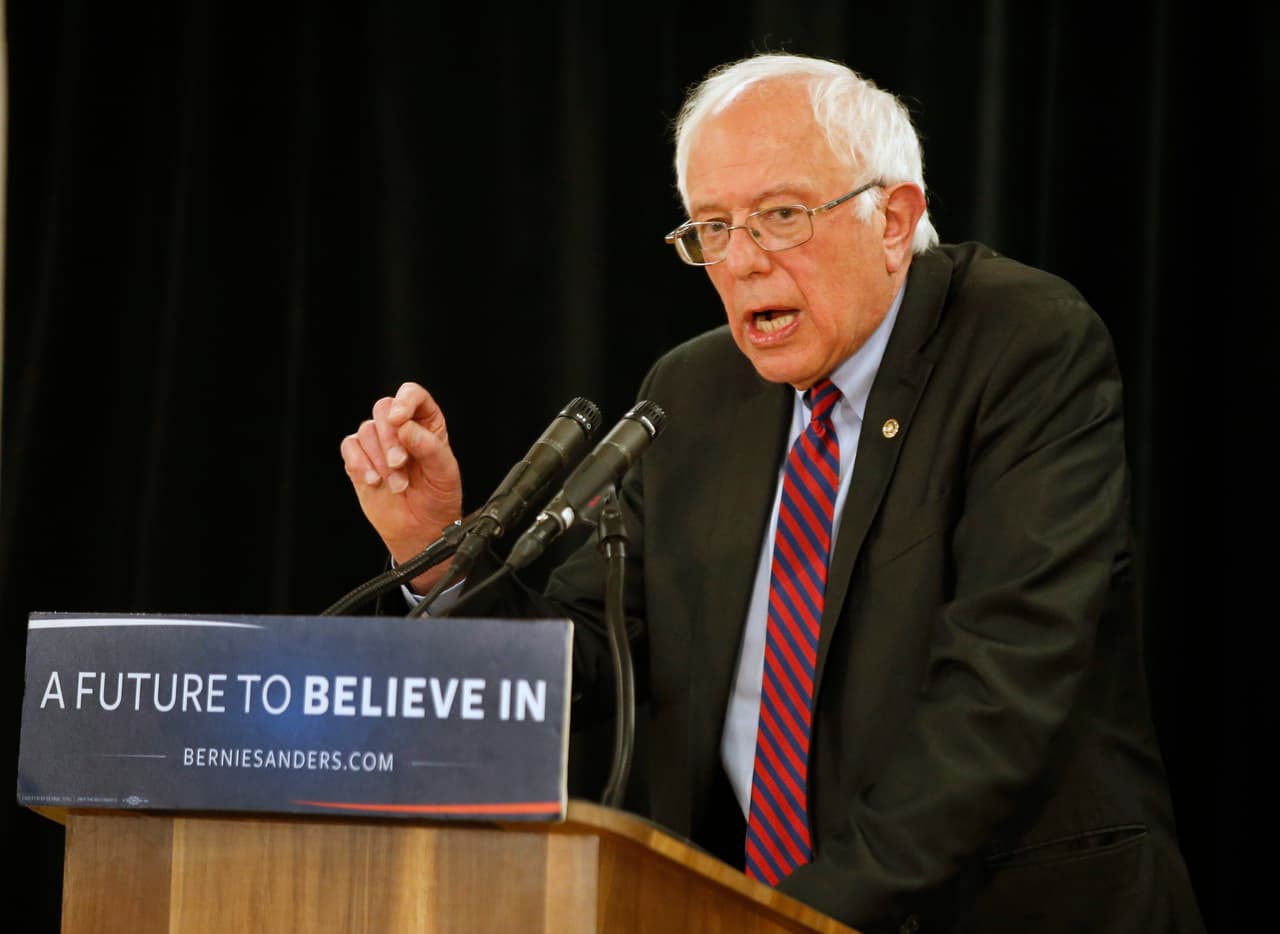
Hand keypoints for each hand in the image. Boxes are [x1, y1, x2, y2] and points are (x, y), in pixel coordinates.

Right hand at [340, 381, 463, 593]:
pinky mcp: (360, 460)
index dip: (404, 401)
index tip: (399, 420)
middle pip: (383, 409)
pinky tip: (374, 480)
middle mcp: (401, 429)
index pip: (413, 394)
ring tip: (396, 484)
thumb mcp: (445, 473)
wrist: (421, 529)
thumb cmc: (438, 498)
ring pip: (366, 430)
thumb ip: (429, 447)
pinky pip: (350, 447)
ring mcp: (378, 444)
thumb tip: (405, 427)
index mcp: (427, 424)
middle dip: (389, 438)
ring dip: (379, 459)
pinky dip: (359, 463)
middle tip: (400, 463)